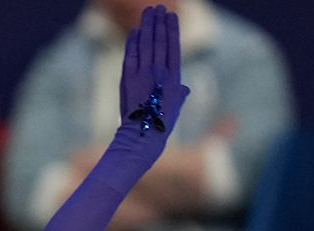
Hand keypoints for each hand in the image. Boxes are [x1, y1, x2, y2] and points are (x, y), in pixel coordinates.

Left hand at [119, 6, 190, 136]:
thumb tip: (184, 89)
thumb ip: (179, 93)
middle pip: (160, 41)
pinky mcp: (129, 78)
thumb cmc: (161, 124)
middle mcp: (160, 72)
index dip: (172, 30)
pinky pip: (132, 55)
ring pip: (147, 43)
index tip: (172, 16)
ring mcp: (144, 74)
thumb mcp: (175, 107)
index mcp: (174, 77)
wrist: (143, 134)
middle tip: (158, 7)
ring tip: (149, 11)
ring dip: (147, 25)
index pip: (173, 47)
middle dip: (159, 22)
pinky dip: (134, 41)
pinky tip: (136, 30)